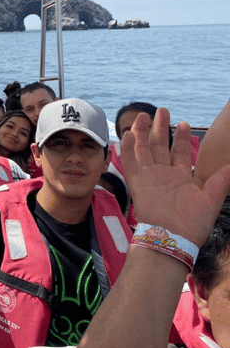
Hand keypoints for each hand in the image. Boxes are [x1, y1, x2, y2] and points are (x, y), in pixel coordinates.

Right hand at [121, 108, 229, 245]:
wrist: (173, 237)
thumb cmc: (193, 223)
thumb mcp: (212, 199)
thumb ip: (221, 181)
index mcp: (181, 177)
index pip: (181, 152)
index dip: (182, 137)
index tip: (184, 123)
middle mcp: (163, 174)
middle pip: (160, 145)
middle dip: (161, 127)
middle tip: (161, 110)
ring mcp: (149, 176)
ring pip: (144, 149)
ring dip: (143, 132)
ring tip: (144, 116)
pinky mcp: (136, 182)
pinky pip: (130, 162)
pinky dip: (128, 148)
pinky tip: (129, 134)